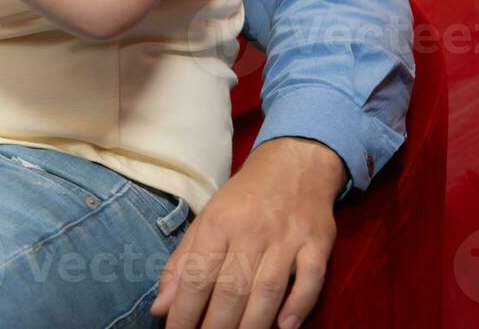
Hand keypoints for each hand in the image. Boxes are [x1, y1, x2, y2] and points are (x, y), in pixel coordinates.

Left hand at [151, 137, 344, 328]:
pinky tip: (285, 326)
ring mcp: (286, 239)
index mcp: (217, 224)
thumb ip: (182, 264)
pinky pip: (310, 279)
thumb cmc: (243, 200)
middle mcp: (250, 232)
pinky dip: (299, 305)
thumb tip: (161, 307)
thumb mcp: (206, 221)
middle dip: (216, 326)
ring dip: (252, 324)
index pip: (197, 275)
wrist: (293, 165)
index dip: (184, 311)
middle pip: (232, 288)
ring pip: (268, 289)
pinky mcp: (317, 244)